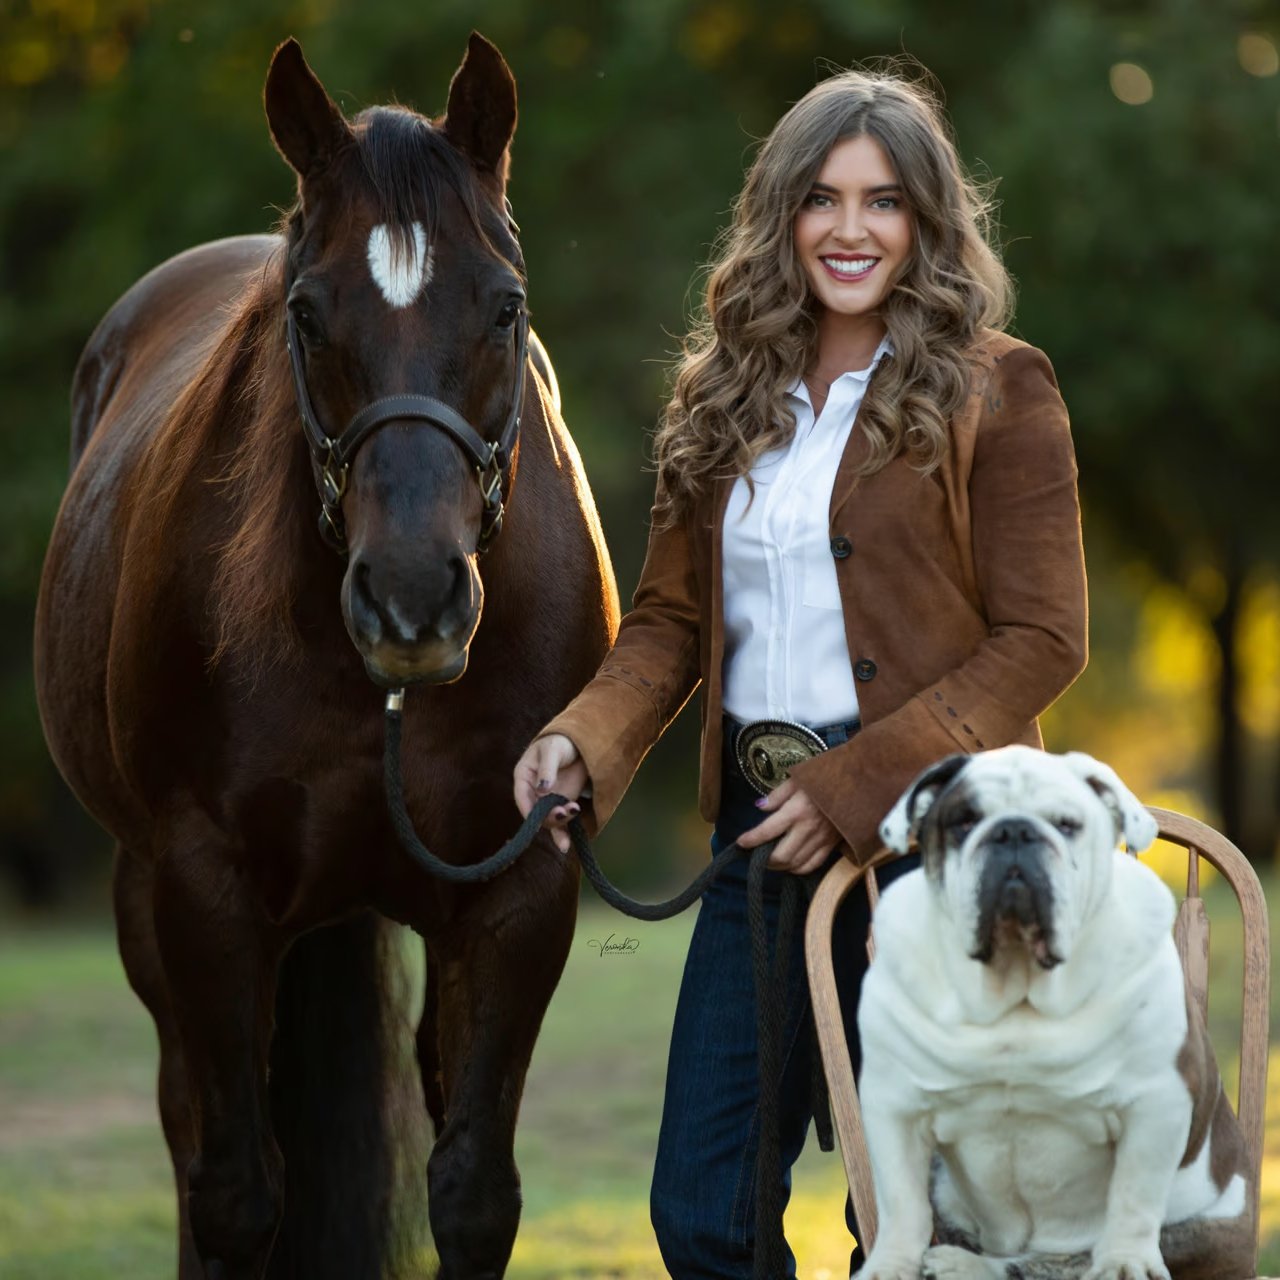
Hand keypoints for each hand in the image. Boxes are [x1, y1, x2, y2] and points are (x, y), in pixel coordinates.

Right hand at [513, 733, 587, 853]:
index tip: (537, 816)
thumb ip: (547, 769)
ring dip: (560, 822)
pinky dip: (563, 834)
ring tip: (575, 809)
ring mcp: (548, 800)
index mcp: (523, 776)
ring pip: (548, 820)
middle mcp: (533, 792)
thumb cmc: (560, 742)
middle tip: (565, 810)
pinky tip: (565, 846)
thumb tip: (542, 788)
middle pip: (536, 812)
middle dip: (549, 816)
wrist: (579, 745)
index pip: (522, 797)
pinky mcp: (562, 805)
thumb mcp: (552, 750)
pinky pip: (560, 823)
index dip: (528, 809)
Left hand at [736, 778, 839, 875]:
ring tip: (772, 860)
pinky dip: (799, 868)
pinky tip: (792, 863)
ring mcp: (822, 840)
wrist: (860, 783)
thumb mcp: (799, 778)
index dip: (750, 840)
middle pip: (781, 856)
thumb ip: (777, 795)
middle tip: (757, 854)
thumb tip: (760, 807)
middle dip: (764, 859)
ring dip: (780, 866)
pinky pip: (813, 865)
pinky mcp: (833, 845)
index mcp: (796, 810)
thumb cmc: (826, 776)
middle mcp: (808, 829)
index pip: (767, 831)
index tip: (740, 842)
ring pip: (796, 865)